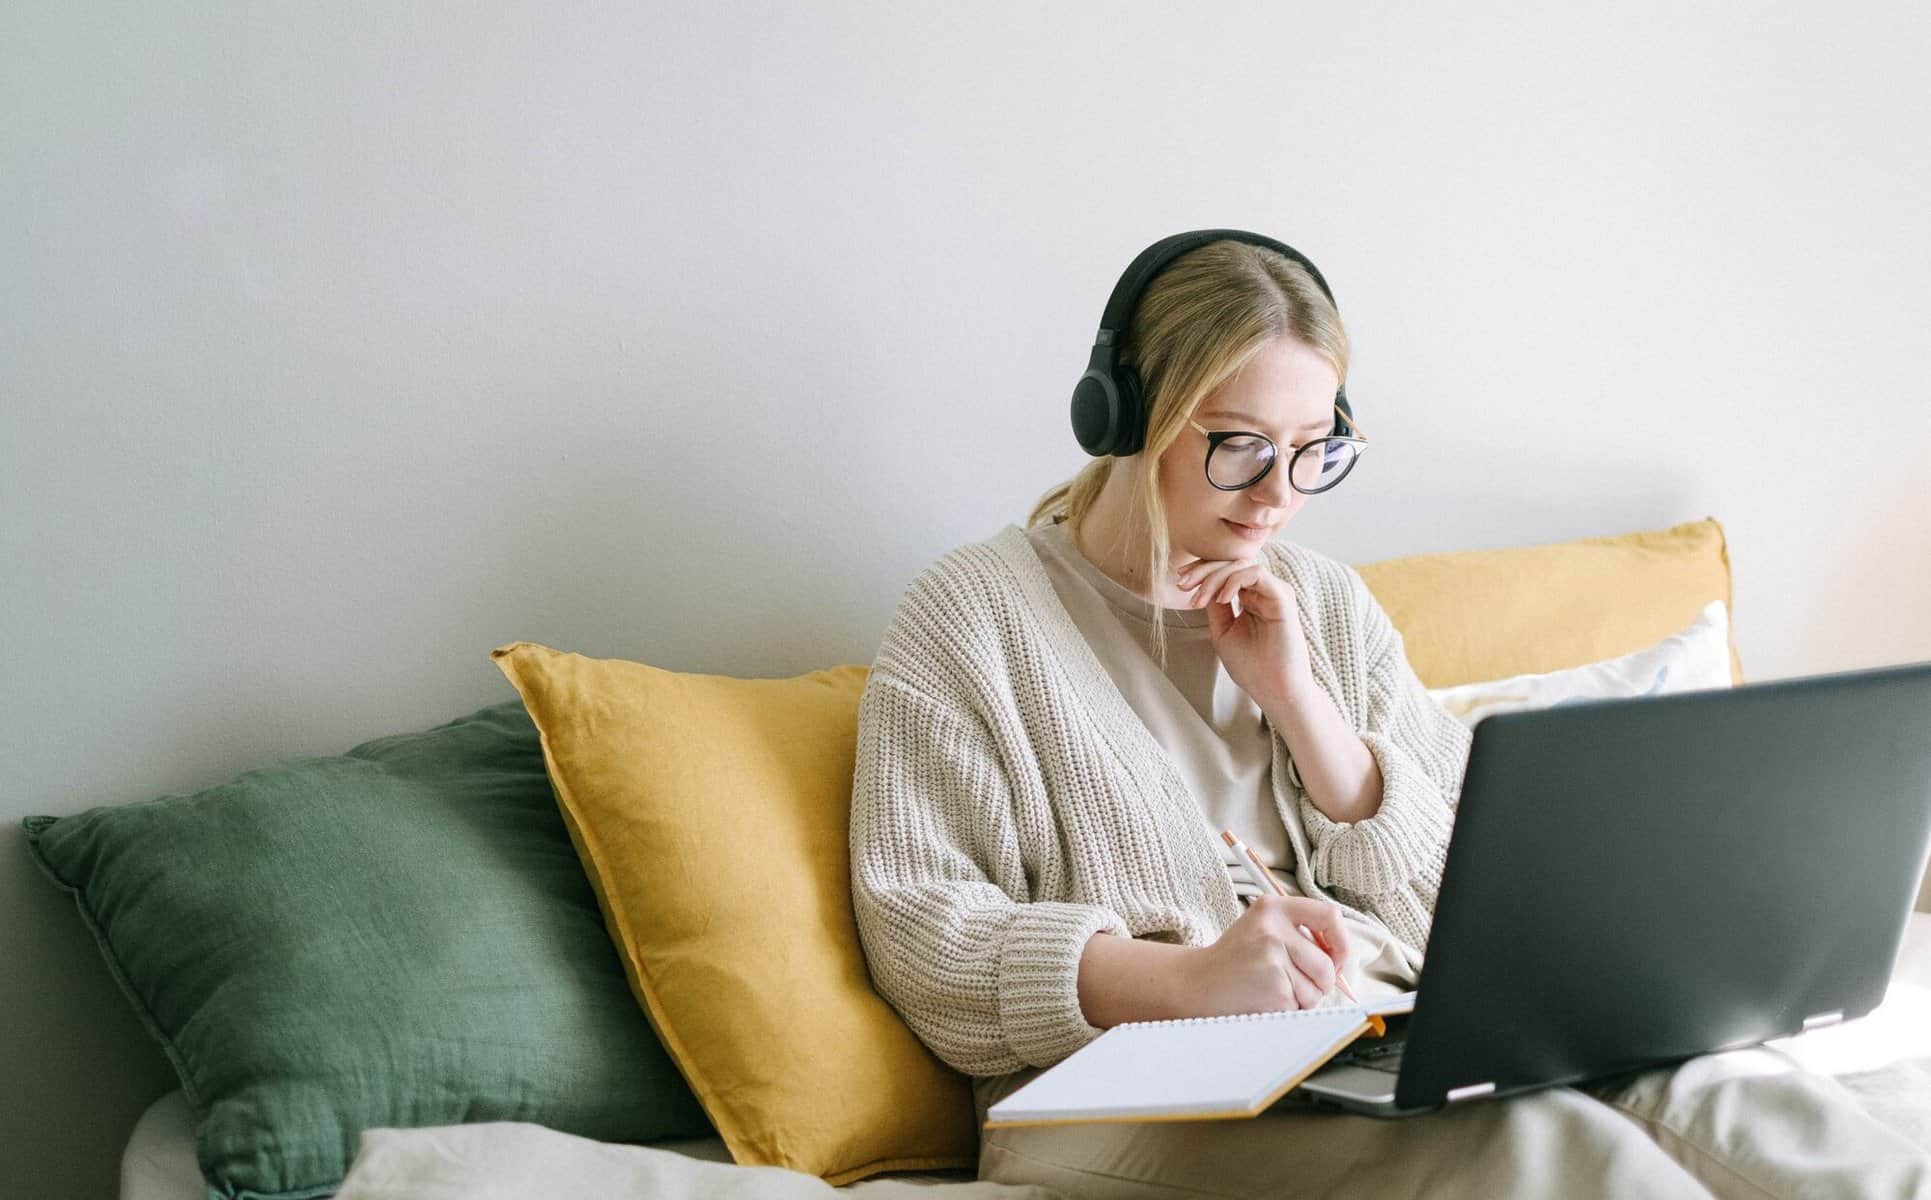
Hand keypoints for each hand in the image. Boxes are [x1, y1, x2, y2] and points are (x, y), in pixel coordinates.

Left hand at [1174, 551, 1314, 708]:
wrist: (1274, 691)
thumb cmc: (1252, 667)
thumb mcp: (1223, 632)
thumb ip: (1215, 607)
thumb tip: (1201, 583)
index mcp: (1252, 598)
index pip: (1227, 571)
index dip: (1202, 571)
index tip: (1180, 582)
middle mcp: (1265, 592)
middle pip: (1232, 563)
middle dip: (1203, 570)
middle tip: (1182, 585)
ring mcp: (1275, 593)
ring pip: (1242, 564)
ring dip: (1214, 577)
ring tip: (1199, 599)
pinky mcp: (1283, 598)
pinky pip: (1256, 574)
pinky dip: (1234, 581)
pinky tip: (1222, 599)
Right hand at [1179, 895, 1350, 1016]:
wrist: (1197, 983)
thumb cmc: (1235, 959)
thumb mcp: (1263, 929)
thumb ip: (1300, 935)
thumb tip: (1342, 961)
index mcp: (1273, 908)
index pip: (1329, 915)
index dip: (1341, 942)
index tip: (1335, 958)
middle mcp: (1273, 929)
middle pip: (1327, 964)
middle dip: (1320, 982)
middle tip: (1293, 982)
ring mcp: (1273, 958)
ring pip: (1318, 989)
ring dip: (1303, 998)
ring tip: (1273, 988)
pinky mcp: (1274, 988)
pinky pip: (1301, 1006)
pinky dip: (1289, 1009)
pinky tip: (1265, 999)